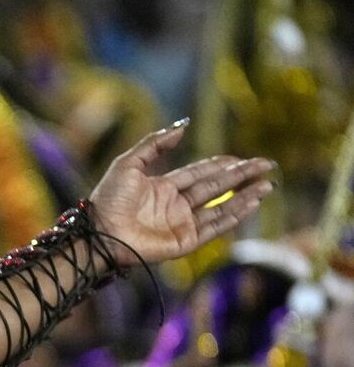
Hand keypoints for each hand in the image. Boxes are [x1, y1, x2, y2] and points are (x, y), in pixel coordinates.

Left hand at [86, 120, 275, 264]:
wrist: (98, 232)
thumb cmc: (107, 199)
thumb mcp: (128, 163)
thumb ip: (155, 143)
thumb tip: (183, 124)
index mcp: (163, 188)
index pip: (200, 173)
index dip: (222, 165)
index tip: (243, 159)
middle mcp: (175, 206)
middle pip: (216, 188)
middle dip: (242, 177)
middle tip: (267, 165)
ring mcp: (181, 224)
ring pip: (221, 208)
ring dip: (245, 196)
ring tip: (268, 185)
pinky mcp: (184, 242)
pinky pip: (214, 227)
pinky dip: (234, 215)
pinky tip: (252, 203)